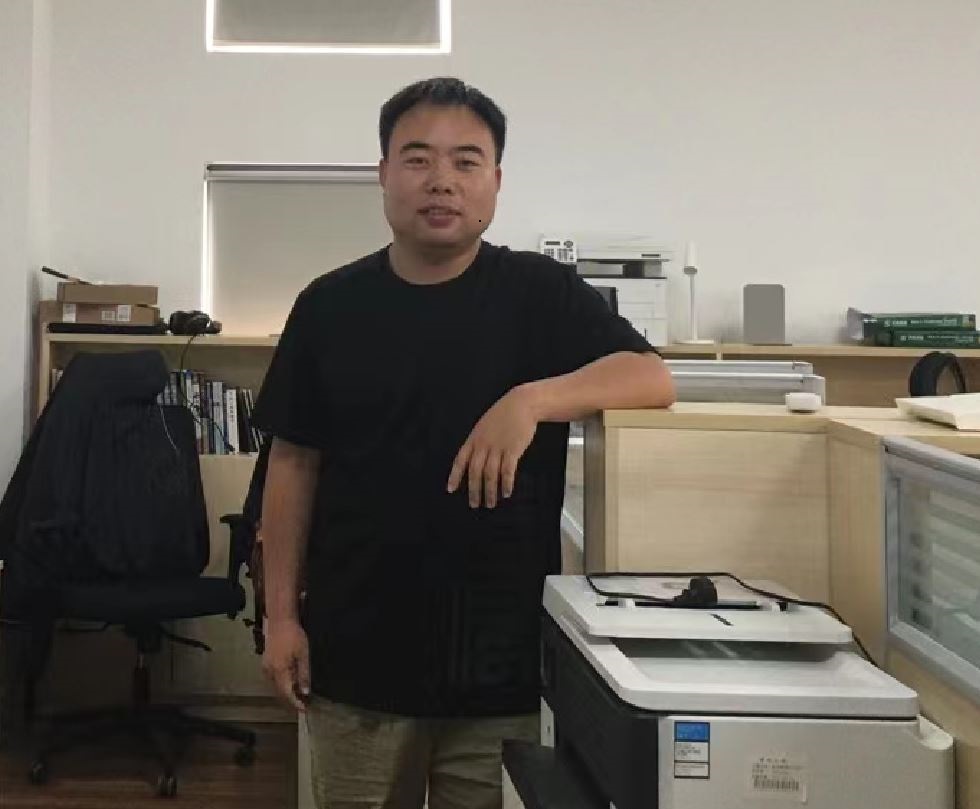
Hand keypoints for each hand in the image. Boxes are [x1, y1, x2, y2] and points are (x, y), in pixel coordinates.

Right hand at [262, 618, 310, 711]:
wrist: (280, 622)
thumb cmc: (294, 636)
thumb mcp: (304, 655)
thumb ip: (304, 675)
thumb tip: (305, 692)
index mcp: (279, 671)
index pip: (287, 693)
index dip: (295, 703)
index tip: (304, 710)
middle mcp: (270, 673)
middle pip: (280, 693)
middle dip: (291, 701)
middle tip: (303, 706)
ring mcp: (266, 669)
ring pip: (276, 688)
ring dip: (286, 694)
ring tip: (299, 698)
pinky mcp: (265, 665)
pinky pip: (273, 681)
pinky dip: (282, 686)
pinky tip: (290, 686)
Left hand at [447, 385, 538, 507]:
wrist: (521, 404)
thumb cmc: (503, 415)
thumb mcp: (484, 426)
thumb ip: (478, 442)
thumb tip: (473, 460)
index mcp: (474, 439)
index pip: (460, 460)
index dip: (454, 476)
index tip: (450, 489)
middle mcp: (483, 444)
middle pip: (474, 471)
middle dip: (473, 490)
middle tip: (474, 504)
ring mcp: (498, 447)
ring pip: (490, 474)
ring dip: (490, 491)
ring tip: (490, 503)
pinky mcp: (512, 449)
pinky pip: (508, 470)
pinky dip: (506, 483)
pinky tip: (507, 492)